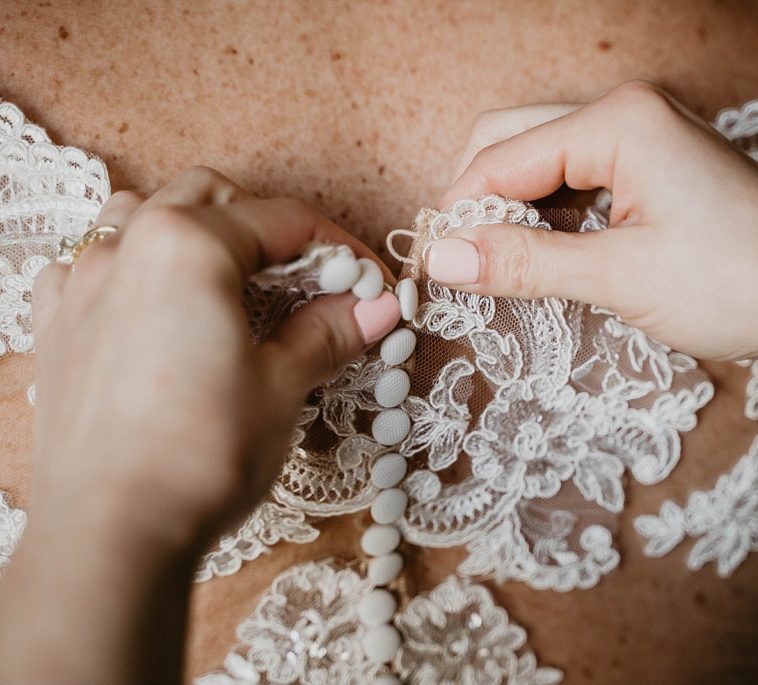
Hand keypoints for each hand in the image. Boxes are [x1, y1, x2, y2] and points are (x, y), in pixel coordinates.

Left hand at [28, 167, 400, 550]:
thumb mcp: (283, 384)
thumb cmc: (200, 453)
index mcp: (188, 244)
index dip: (340, 250)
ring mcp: (81, 285)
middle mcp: (126, 246)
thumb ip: (330, 331)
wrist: (113, 533)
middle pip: (210, 198)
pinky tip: (151, 306)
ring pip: (139, 214)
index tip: (370, 284)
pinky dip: (128, 267)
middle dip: (267, 227)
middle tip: (308, 281)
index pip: (284, 220)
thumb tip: (379, 307)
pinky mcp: (57, 328)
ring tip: (230, 282)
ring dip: (193, 230)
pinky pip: (89, 266)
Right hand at [432, 81, 757, 364]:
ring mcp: (648, 135)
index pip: (501, 156)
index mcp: (618, 120)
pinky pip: (581, 177)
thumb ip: (523, 263)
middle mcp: (629, 112)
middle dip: (482, 203)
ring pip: (544, 160)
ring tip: (504, 272)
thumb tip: (442, 260)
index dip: (459, 213)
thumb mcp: (619, 278)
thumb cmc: (740, 284)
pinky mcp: (659, 166)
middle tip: (466, 269)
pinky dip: (554, 215)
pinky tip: (550, 257)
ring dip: (516, 211)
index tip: (433, 269)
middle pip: (514, 141)